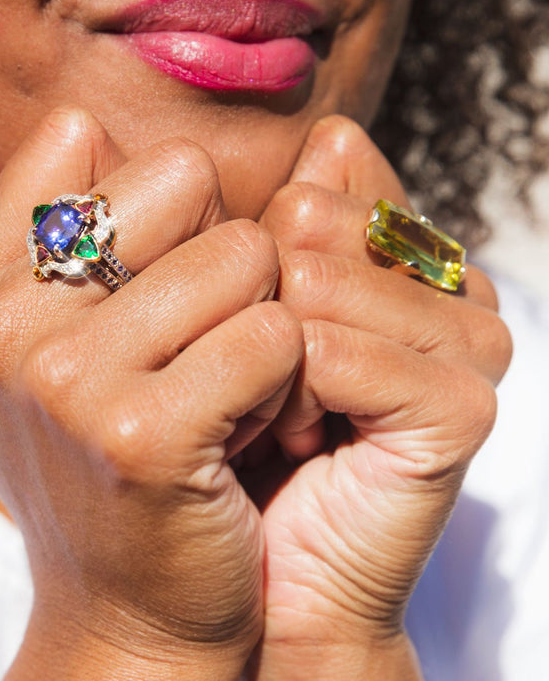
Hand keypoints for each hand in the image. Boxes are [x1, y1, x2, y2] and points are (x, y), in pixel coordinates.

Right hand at [0, 107, 302, 679]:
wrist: (126, 605)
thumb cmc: (88, 455)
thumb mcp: (13, 345)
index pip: (76, 135)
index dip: (144, 195)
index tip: (144, 274)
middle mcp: (3, 325)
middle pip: (180, 175)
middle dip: (213, 248)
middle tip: (195, 334)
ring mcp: (66, 380)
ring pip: (242, 252)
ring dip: (254, 319)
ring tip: (217, 387)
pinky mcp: (145, 433)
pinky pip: (271, 334)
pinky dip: (279, 379)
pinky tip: (241, 429)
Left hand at [248, 117, 511, 678]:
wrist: (253, 560)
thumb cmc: (227, 425)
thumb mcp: (233, 307)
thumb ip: (265, 216)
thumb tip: (329, 132)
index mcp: (402, 246)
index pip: (319, 172)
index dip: (250, 247)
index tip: (240, 321)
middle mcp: (445, 279)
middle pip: (304, 216)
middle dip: (251, 304)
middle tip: (252, 377)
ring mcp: (466, 338)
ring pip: (309, 280)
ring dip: (259, 360)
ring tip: (269, 415)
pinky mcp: (461, 403)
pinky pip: (327, 353)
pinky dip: (286, 402)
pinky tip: (296, 443)